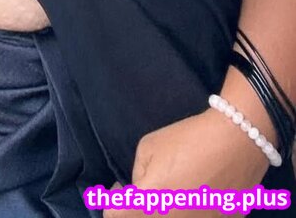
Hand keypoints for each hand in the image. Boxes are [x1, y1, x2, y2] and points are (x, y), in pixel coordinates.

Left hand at [102, 109, 269, 217]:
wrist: (237, 144)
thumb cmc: (189, 140)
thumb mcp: (148, 147)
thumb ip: (137, 175)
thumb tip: (137, 190)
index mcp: (148, 204)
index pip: (114, 216)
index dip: (112, 203)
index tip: (120, 190)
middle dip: (135, 211)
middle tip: (143, 193)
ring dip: (160, 213)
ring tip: (169, 192)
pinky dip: (185, 213)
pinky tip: (190, 197)